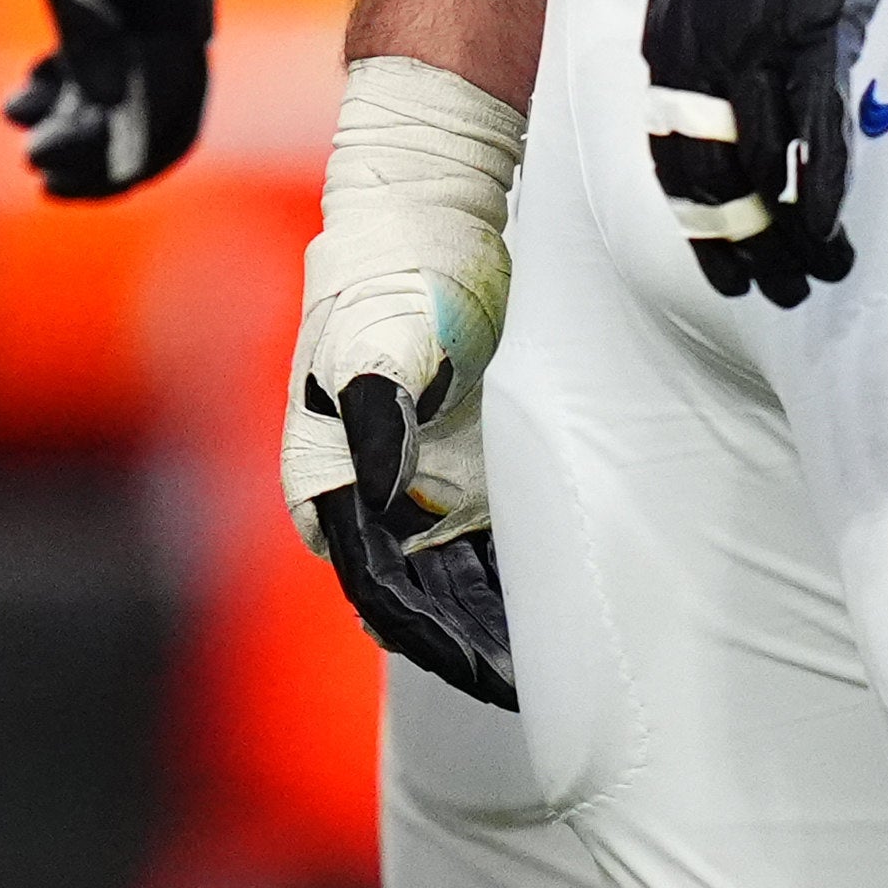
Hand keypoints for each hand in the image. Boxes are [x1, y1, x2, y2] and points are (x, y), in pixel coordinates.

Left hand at [0, 0, 214, 196]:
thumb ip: (91, 42)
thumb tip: (107, 118)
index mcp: (179, 13)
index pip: (171, 120)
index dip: (123, 167)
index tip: (60, 184)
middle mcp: (172, 12)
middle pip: (145, 112)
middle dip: (90, 148)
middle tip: (32, 164)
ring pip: (116, 84)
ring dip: (71, 115)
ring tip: (15, 119)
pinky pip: (98, 50)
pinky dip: (65, 78)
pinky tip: (21, 91)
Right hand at [286, 53, 520, 707]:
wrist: (424, 202)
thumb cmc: (385, 262)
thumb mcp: (379, 326)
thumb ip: (376, 399)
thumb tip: (377, 476)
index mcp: (326, 467)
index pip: (369, 576)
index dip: (418, 629)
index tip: (472, 665)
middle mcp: (367, 485)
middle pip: (410, 588)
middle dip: (460, 638)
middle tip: (527, 685)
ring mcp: (417, 472)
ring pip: (448, 571)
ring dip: (489, 616)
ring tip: (552, 662)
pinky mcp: (463, 454)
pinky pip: (485, 532)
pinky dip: (514, 571)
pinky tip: (561, 597)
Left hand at [637, 0, 887, 303]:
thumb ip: (712, 38)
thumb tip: (731, 98)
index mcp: (667, 36)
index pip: (667, 151)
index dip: (694, 214)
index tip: (720, 258)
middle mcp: (694, 47)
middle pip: (702, 174)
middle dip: (733, 243)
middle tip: (763, 291)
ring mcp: (752, 42)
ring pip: (757, 166)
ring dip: (782, 234)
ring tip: (808, 280)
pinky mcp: (811, 30)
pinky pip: (810, 128)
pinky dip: (817, 188)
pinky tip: (827, 232)